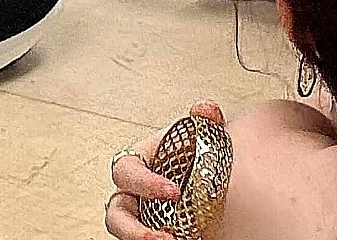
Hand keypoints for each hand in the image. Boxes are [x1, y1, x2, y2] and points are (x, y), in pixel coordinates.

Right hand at [107, 102, 225, 239]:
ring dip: (138, 238)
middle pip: (116, 211)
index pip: (125, 169)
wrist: (220, 191)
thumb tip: (206, 110)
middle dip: (132, 227)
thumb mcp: (203, 141)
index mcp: (142, 164)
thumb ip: (205, 125)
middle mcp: (137, 194)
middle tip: (163, 236)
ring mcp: (144, 217)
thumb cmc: (200, 161)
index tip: (172, 192)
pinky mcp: (155, 232)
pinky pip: (144, 238)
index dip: (144, 182)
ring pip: (123, 230)